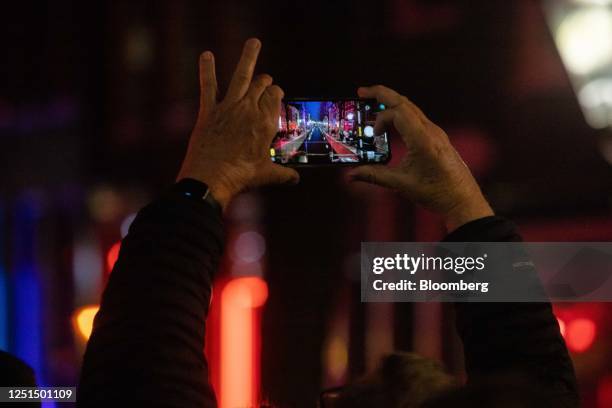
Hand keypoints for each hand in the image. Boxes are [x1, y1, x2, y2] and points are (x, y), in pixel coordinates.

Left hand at [177, 38, 298, 209]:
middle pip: (261, 84)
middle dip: (265, 80)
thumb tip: (295, 179)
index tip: (275, 94)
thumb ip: (283, 174)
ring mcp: (229, 108)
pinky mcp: (209, 111)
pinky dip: (207, 69)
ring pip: (241, 76)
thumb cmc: (240, 177)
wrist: (211, 179)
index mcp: (266, 123)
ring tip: (254, 42)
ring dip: (248, 57)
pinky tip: (206, 54)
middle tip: (265, 80)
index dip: (276, 92)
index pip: (275, 96)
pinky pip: (208, 86)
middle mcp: (249, 110)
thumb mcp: (266, 175)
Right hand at [347, 85, 492, 230]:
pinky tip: (393, 122)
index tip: (374, 134)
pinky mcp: (437, 138)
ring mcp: (436, 133)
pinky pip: (417, 117)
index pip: (398, 113)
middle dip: (382, 94)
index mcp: (423, 140)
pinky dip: (401, 114)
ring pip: (412, 108)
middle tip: (362, 91)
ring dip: (392, 103)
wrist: (462, 200)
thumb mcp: (402, 184)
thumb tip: (351, 175)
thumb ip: (374, 176)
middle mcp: (431, 131)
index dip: (381, 119)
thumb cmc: (438, 192)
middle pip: (404, 102)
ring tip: (375, 103)